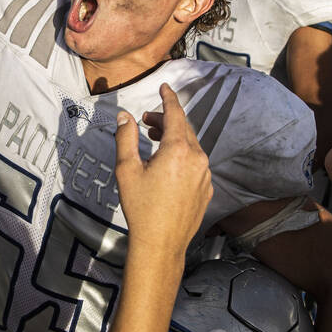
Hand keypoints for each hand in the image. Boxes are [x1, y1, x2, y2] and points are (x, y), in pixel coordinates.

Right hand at [115, 83, 211, 254]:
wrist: (161, 243)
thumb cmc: (141, 207)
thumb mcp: (127, 170)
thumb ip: (126, 138)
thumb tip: (124, 116)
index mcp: (178, 150)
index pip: (175, 114)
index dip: (168, 98)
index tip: (164, 87)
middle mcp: (197, 159)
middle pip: (183, 129)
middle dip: (166, 120)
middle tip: (147, 121)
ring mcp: (205, 175)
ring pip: (191, 146)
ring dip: (174, 138)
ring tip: (155, 140)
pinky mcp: (207, 189)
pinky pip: (196, 164)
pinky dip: (183, 156)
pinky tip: (167, 165)